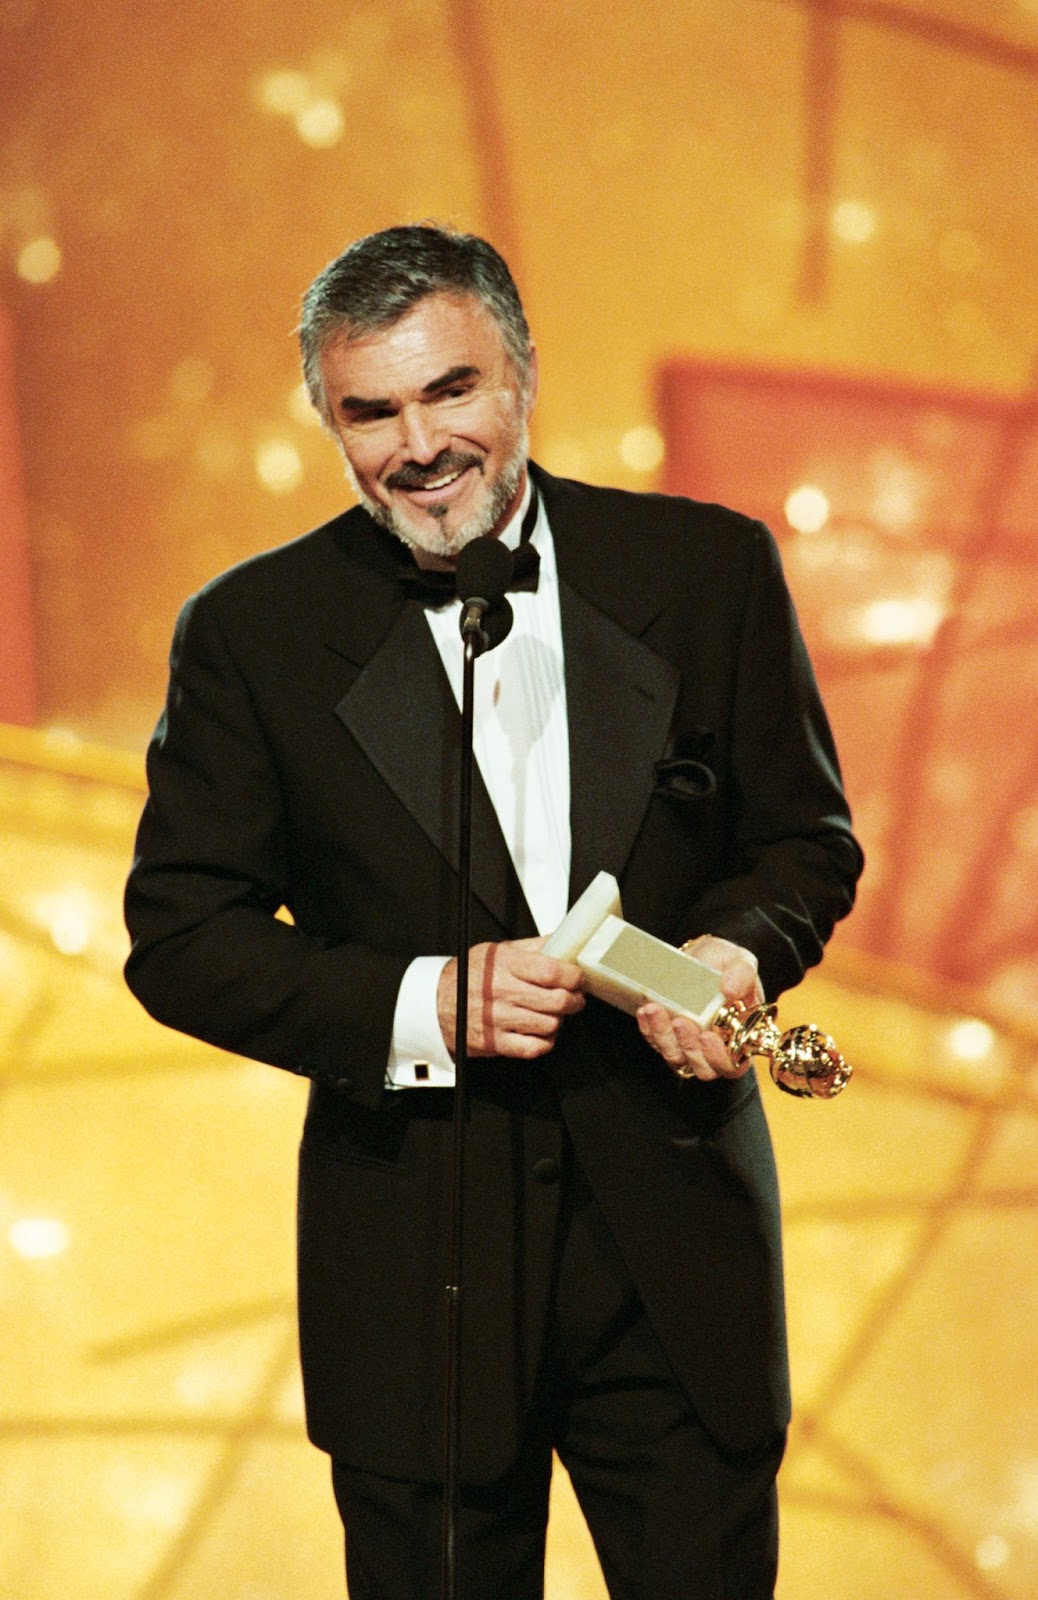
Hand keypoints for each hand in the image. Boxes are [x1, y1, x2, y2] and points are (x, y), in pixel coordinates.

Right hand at [437, 937, 584, 1059]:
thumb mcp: (498, 951)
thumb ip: (533, 946)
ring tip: (553, 1013)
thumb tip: (564, 940)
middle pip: (556, 1001)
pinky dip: (545, 1041)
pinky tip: (541, 1031)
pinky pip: (534, 1047)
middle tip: (574, 997)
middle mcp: (502, 991)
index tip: (578, 978)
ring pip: (550, 1025)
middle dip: (574, 1000)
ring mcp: (499, 1019)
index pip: (551, 971)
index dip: (574, 976)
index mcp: (505, 964)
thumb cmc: (469, 975)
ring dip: (559, 1020)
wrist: (436, 1002)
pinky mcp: (495, 1043)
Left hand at [636, 934, 763, 1081]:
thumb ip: (743, 974)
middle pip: (702, 1068)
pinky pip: (655, 1042)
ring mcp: (688, 1044)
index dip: (720, 1057)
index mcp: (740, 1036)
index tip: (707, 1036)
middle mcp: (714, 1048)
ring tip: (655, 1009)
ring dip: (663, 1036)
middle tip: (680, 1021)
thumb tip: (730, 990)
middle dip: (689, 1047)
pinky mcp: (666, 1037)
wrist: (699, 955)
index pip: (733, 1064)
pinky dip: (648, 1029)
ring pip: (675, 1057)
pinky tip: (646, 1010)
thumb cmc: (725, 964)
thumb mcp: (741, 961)